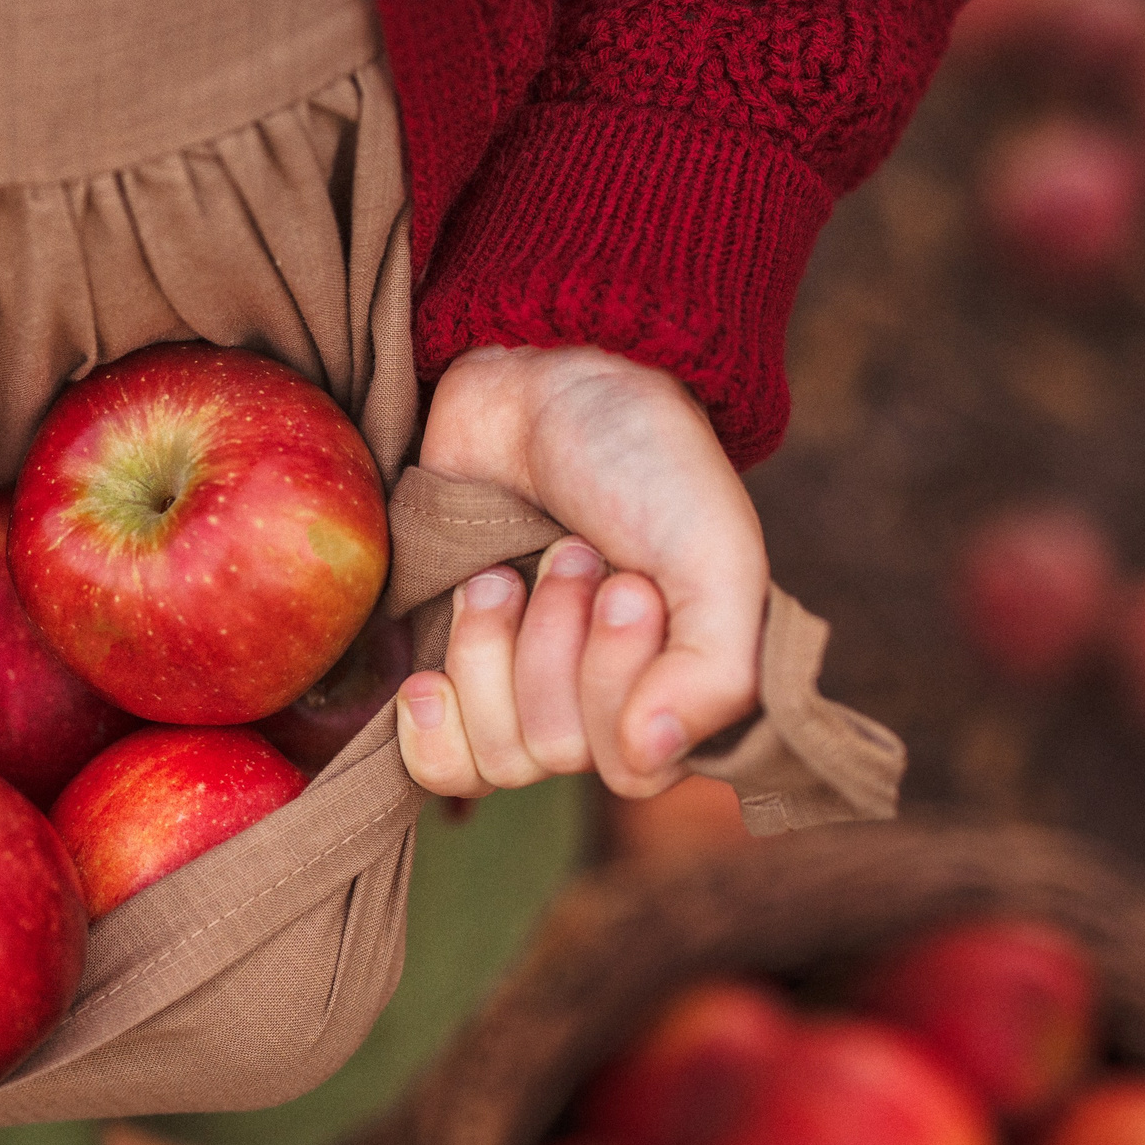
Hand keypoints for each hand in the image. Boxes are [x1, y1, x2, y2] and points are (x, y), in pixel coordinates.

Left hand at [394, 345, 767, 801]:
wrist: (539, 379)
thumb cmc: (641, 461)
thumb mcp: (711, 554)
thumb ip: (716, 669)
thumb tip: (647, 756)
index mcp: (677, 689)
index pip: (632, 765)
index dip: (614, 678)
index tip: (628, 585)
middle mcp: (601, 705)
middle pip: (553, 753)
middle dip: (554, 641)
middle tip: (569, 555)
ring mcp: (517, 692)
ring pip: (493, 753)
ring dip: (492, 646)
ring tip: (507, 570)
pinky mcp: (443, 670)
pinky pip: (435, 762)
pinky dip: (431, 717)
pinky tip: (428, 673)